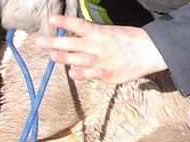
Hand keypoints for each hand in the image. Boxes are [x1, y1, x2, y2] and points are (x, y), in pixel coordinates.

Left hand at [35, 15, 166, 82]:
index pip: (79, 25)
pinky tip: (72, 74)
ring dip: (64, 57)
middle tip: (38, 41)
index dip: (65, 22)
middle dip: (55, 42)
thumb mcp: (110, 32)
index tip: (51, 19)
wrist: (150, 52)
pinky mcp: (108, 74)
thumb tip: (74, 35)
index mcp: (100, 33)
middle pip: (73, 43)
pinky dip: (83, 74)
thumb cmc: (128, 41)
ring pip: (80, 59)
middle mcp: (98, 46)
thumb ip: (92, 36)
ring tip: (51, 55)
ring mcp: (103, 60)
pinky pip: (93, 74)